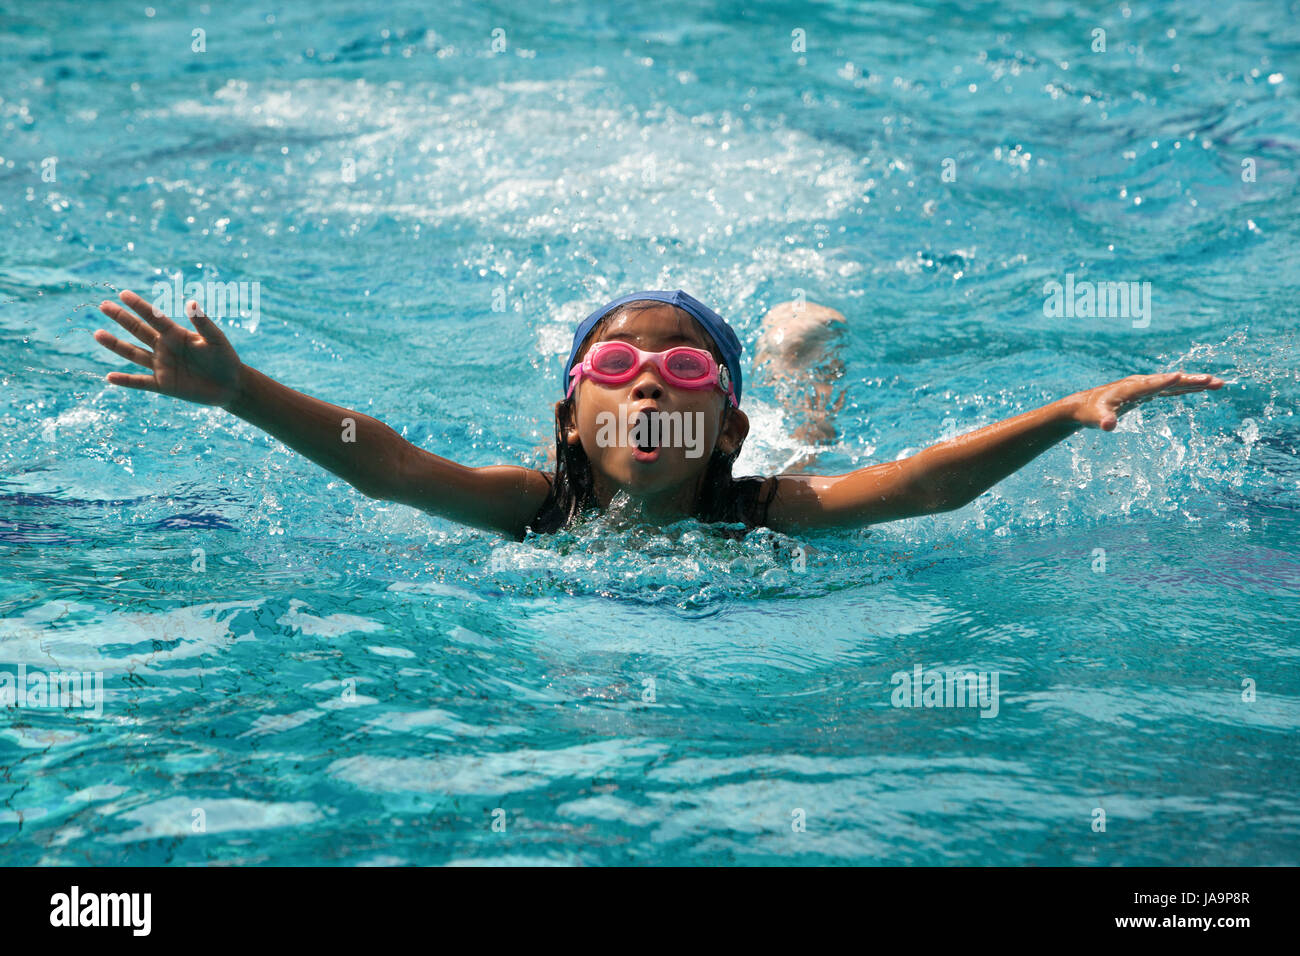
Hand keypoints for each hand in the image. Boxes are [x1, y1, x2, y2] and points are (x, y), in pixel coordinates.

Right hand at [92, 290, 242, 407]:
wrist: (231, 385)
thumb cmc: (225, 358)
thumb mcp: (216, 339)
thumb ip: (203, 323)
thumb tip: (191, 302)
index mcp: (176, 334)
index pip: (154, 317)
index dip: (139, 306)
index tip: (123, 293)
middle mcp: (164, 347)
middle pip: (138, 331)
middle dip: (121, 318)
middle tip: (103, 305)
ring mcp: (161, 366)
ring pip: (134, 354)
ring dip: (116, 345)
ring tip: (98, 334)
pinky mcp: (163, 385)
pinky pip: (140, 382)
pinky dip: (126, 381)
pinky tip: (109, 377)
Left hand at [1067, 372, 1224, 430]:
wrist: (1083, 405)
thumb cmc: (1089, 412)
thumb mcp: (1095, 418)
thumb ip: (1103, 420)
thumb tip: (1108, 426)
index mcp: (1131, 388)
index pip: (1152, 384)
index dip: (1166, 381)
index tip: (1182, 376)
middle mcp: (1141, 384)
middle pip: (1170, 381)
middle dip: (1191, 381)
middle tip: (1213, 381)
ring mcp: (1145, 386)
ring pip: (1174, 383)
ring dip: (1195, 383)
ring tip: (1218, 383)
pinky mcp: (1147, 392)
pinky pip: (1171, 388)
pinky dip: (1185, 388)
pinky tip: (1201, 389)